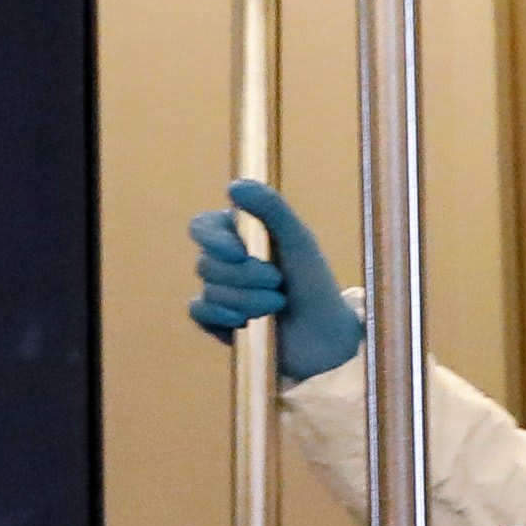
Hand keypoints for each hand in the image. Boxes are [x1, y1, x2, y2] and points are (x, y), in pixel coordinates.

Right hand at [184, 178, 364, 380]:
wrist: (326, 339)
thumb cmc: (316, 286)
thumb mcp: (300, 242)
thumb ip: (273, 210)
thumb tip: (234, 187)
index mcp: (240, 236)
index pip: (203, 228)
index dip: (215, 240)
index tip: (239, 252)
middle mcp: (225, 262)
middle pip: (206, 263)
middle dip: (244, 277)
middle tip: (279, 284)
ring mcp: (220, 292)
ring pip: (209, 291)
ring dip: (246, 300)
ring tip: (278, 305)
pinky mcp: (218, 323)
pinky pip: (200, 313)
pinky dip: (222, 317)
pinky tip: (245, 323)